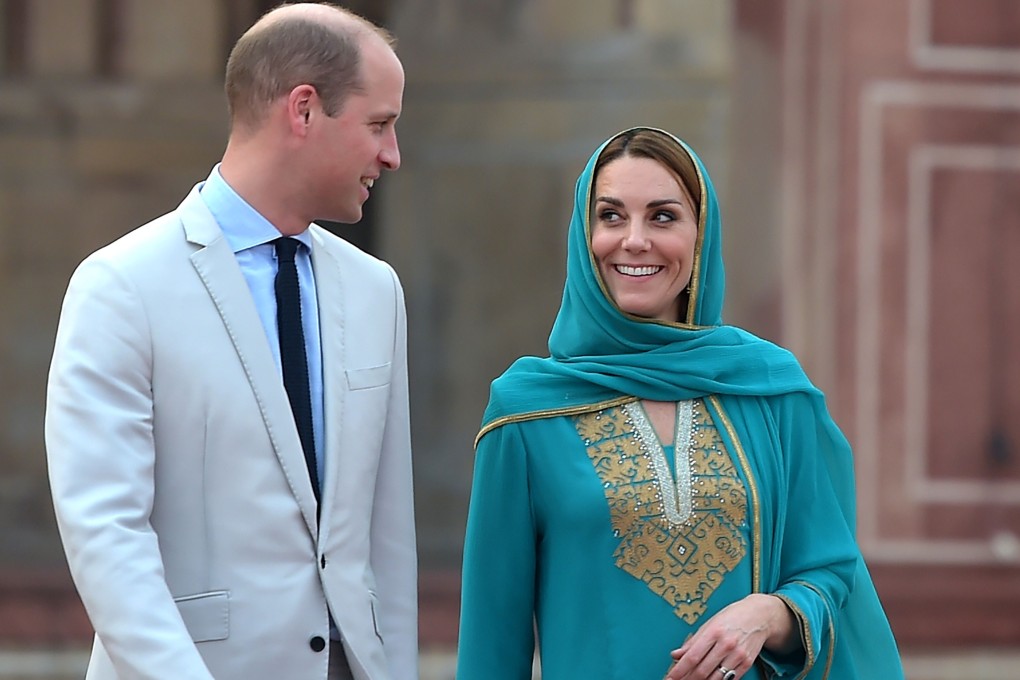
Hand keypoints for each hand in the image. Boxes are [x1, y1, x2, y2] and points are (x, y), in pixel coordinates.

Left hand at [663, 594, 796, 679]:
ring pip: (716, 678)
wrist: (759, 615)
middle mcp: (726, 644)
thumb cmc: (732, 617)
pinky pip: (730, 679)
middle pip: (702, 670)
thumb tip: (676, 654)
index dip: (679, 670)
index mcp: (713, 631)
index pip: (692, 657)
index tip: (670, 677)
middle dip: (687, 679)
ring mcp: (738, 655)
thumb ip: (692, 641)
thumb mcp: (709, 623)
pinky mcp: (747, 663)